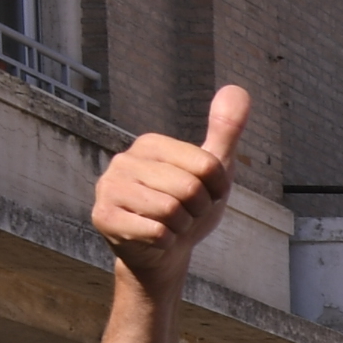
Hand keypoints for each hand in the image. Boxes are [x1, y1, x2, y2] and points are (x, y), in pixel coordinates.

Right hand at [92, 87, 250, 279]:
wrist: (163, 253)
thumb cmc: (189, 208)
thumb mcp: (214, 170)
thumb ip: (225, 131)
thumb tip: (239, 89)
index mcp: (150, 144)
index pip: (207, 166)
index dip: (217, 189)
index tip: (205, 195)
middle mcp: (124, 160)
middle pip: (189, 189)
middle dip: (198, 210)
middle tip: (186, 214)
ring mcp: (108, 187)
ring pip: (171, 212)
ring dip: (182, 227)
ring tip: (170, 224)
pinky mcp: (103, 217)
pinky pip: (156, 233)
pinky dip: (167, 242)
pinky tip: (155, 237)